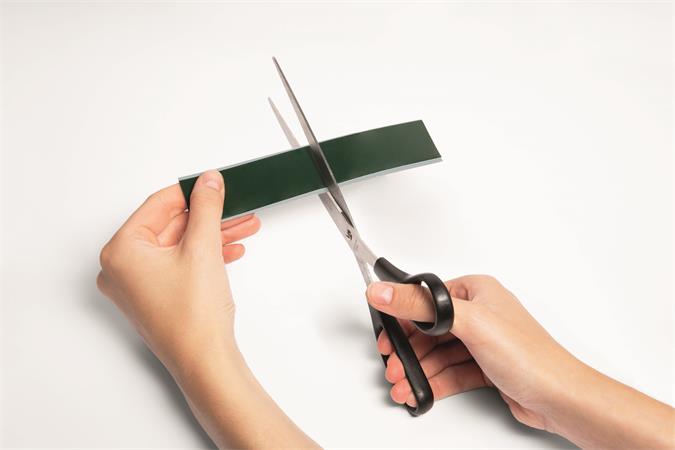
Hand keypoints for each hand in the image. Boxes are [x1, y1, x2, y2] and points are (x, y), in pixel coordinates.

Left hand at [97, 171, 315, 448]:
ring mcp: (137, 285)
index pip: (158, 205)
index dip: (191, 191)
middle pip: (170, 226)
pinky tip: (230, 249)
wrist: (205, 362)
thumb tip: (208, 181)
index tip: (213, 182)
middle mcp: (122, 268)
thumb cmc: (193, 317)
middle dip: (208, 216)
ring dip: (212, 235)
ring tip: (243, 227)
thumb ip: (206, 206)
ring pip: (178, 245)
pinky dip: (204, 255)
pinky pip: (179, 264)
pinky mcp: (154, 297)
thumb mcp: (203, 247)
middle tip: (234, 205)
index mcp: (121, 251)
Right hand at [366, 275, 673, 448]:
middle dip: (408, 352)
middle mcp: (478, 314)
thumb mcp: (468, 323)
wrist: (560, 399)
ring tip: (404, 385)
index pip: (426, 300)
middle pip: (428, 330)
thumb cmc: (530, 357)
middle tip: (393, 367)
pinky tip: (422, 391)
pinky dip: (433, 382)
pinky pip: (449, 371)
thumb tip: (383, 291)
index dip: (402, 319)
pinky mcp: (483, 366)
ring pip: (437, 354)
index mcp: (476, 291)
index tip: (385, 336)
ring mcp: (481, 342)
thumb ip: (421, 307)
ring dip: (418, 371)